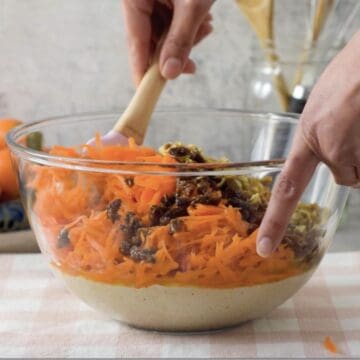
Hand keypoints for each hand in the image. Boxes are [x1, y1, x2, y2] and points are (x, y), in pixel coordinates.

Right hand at [122, 0, 213, 84]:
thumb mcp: (191, 6)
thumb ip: (180, 40)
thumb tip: (169, 73)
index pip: (135, 42)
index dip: (142, 69)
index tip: (146, 91)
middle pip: (148, 39)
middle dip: (172, 52)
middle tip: (190, 67)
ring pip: (160, 32)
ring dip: (182, 38)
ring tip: (205, 29)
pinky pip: (168, 21)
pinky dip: (184, 27)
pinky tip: (202, 23)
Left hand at [256, 30, 359, 256]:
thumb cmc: (355, 72)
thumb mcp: (325, 105)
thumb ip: (321, 136)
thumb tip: (335, 162)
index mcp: (310, 137)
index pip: (287, 188)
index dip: (275, 220)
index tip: (264, 247)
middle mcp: (330, 149)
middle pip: (346, 180)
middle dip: (354, 162)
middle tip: (359, 129)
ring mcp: (354, 150)